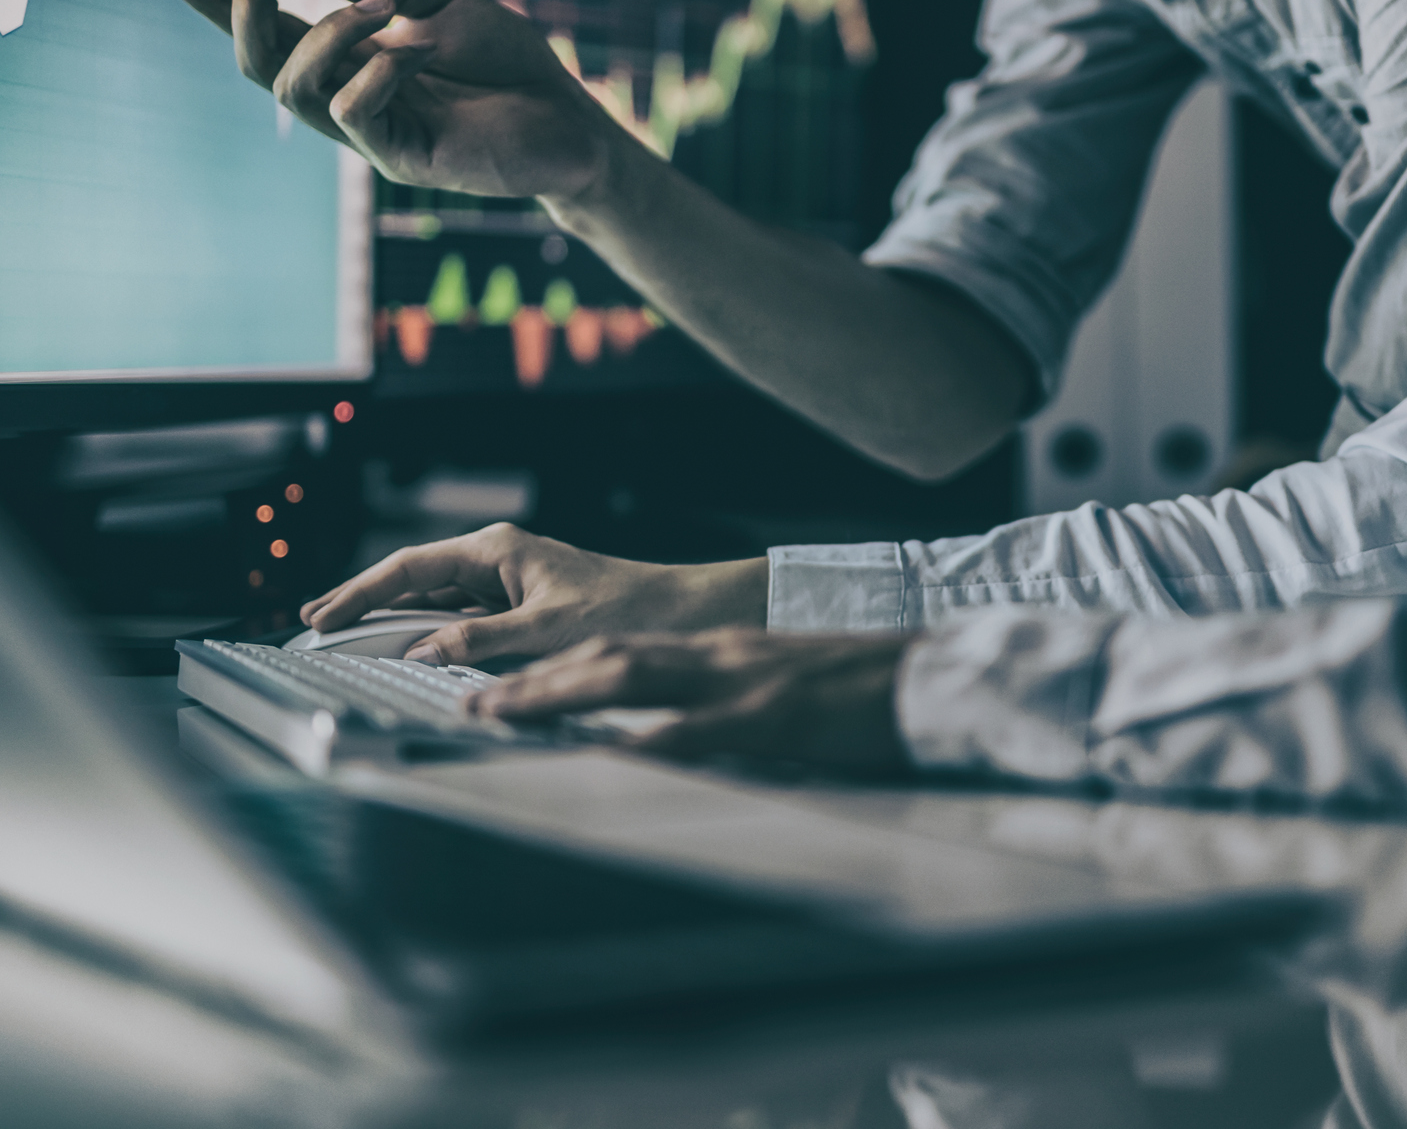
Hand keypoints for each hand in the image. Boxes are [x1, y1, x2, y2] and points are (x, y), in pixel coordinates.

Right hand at [158, 0, 623, 201]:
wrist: (570, 118)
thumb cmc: (508, 64)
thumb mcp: (443, 0)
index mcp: (348, 60)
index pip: (268, 32)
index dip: (218, 5)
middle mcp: (347, 98)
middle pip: (258, 63)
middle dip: (248, 4)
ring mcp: (371, 134)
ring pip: (295, 90)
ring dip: (328, 33)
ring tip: (383, 7)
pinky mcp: (404, 160)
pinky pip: (356, 115)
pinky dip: (376, 71)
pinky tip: (417, 49)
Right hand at [300, 522, 766, 666]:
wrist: (681, 612)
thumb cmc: (625, 611)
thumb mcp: (547, 632)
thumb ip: (480, 642)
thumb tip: (424, 653)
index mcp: (497, 549)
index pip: (409, 567)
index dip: (359, 592)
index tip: (321, 618)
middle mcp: (498, 557)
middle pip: (413, 577)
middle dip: (363, 598)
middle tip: (314, 620)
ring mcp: (509, 579)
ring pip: (435, 596)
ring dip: (393, 615)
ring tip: (345, 631)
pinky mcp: (523, 602)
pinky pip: (461, 614)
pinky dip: (429, 629)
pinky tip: (409, 645)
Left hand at [469, 628, 915, 775]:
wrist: (931, 677)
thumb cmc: (867, 691)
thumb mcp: (787, 686)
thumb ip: (733, 700)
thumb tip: (678, 733)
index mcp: (724, 653)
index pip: (625, 652)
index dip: (559, 670)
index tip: (506, 690)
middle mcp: (720, 657)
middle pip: (608, 657)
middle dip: (537, 681)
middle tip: (475, 705)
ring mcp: (742, 683)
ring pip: (631, 678)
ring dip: (559, 695)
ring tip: (502, 714)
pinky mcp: (771, 717)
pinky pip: (694, 730)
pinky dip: (640, 743)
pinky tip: (600, 755)